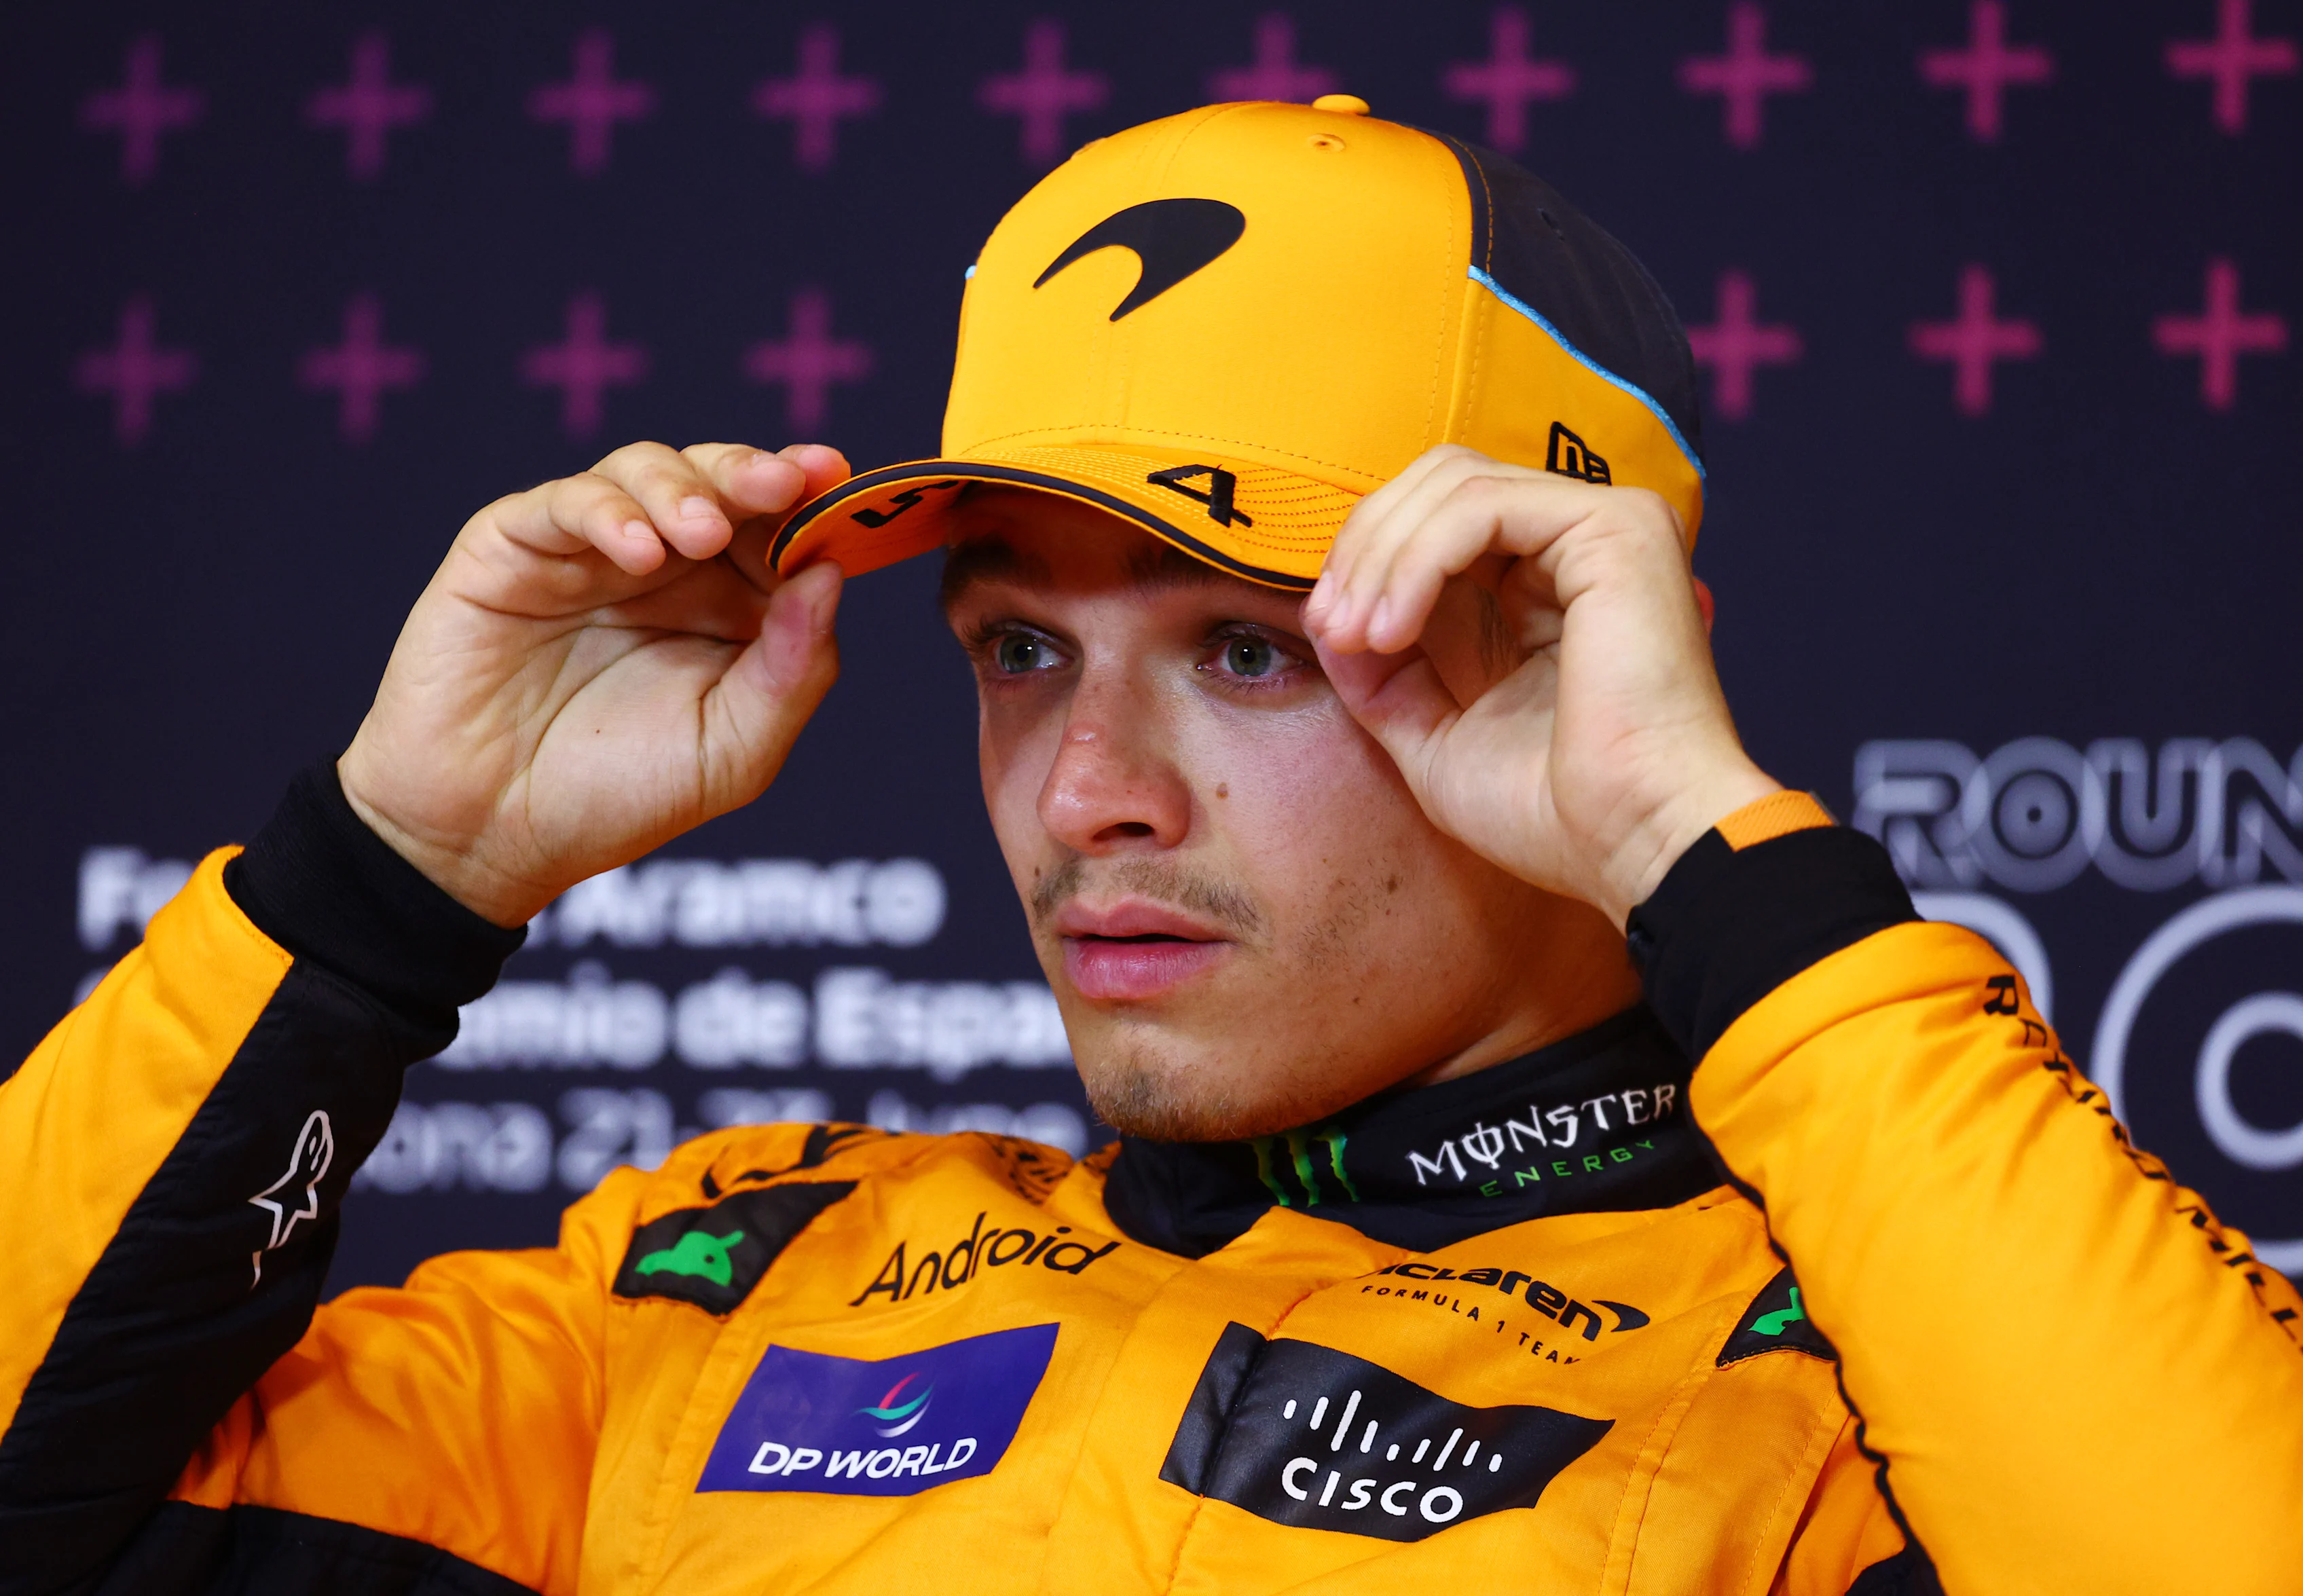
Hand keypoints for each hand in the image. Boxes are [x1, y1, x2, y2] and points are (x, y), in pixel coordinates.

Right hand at [337, 441, 850, 926]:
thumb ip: (792, 669)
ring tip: (702, 533)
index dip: (809, 495)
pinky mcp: (510, 548)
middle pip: (715, 482)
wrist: (490, 836)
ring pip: (640, 471)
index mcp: (725, 605)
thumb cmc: (617, 798)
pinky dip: (605, 514)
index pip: (776, 527)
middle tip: (783, 482)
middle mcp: (661, 566)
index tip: (834, 475)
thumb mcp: (733, 750)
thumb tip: (831, 575)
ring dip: (682, 490)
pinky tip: (638, 553)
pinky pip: (560, 503)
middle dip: (754, 473)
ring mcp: (586, 551)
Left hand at [1303, 445, 1779, 926]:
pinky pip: (1481, 505)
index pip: (1435, 521)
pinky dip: (1417, 559)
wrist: (1633, 847)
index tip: (1328, 629)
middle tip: (1332, 623)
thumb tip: (1326, 618)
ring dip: (1382, 554)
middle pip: (1440, 481)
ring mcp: (1603, 527)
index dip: (1366, 559)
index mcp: (1542, 589)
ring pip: (1454, 482)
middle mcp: (1575, 546)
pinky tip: (1392, 627)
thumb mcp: (1434, 737)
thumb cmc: (1554, 813)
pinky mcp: (1615, 527)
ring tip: (1357, 632)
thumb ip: (1381, 675)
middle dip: (1366, 544)